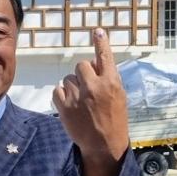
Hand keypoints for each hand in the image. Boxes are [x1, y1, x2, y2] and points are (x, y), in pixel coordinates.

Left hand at [52, 28, 129, 175]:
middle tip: (87, 87)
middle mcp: (94, 87)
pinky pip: (57, 90)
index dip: (101, 43)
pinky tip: (70, 105)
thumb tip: (93, 64)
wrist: (104, 144)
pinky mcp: (64, 107)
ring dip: (72, 86)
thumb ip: (107, 78)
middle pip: (81, 65)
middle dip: (83, 73)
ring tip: (81, 101)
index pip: (105, 57)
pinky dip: (62, 95)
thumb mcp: (119, 96)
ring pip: (68, 78)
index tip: (97, 31)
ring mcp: (78, 97)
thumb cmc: (114, 119)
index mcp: (111, 83)